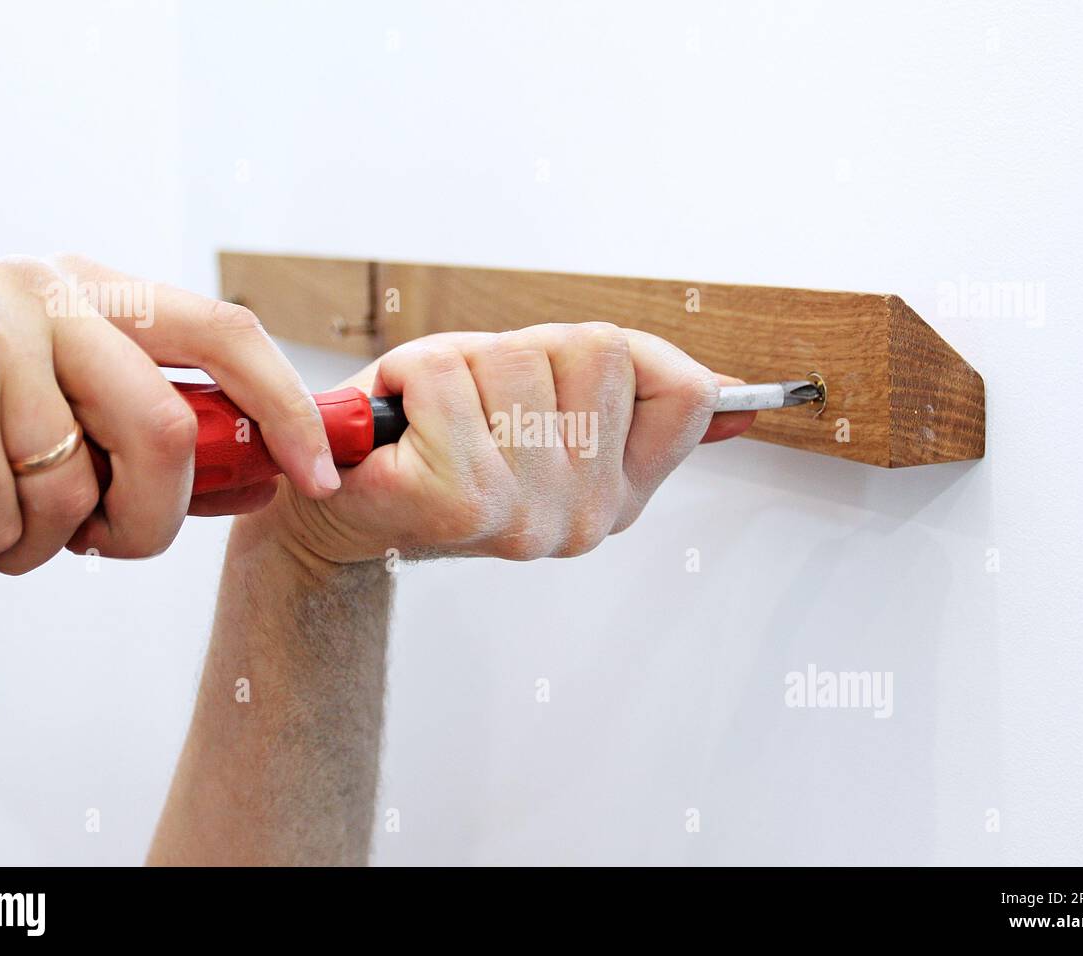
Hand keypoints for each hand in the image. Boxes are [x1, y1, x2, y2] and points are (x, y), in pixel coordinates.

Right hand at [0, 254, 338, 573]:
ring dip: (31, 542)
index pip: (225, 332)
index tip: (318, 474)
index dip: (286, 408)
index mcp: (90, 291)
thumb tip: (260, 477)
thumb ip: (143, 431)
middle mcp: (42, 294)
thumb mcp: (56, 404)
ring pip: (72, 493)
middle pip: (165, 433)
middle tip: (106, 543)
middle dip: (148, 521)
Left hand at [264, 322, 754, 565]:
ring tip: (436, 415)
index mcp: (619, 496)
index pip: (681, 387)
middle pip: (594, 349)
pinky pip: (446, 373)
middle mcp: (586, 517)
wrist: (342, 504)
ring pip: (517, 355)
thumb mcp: (551, 408)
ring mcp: (527, 515)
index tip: (558, 384)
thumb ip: (640, 397)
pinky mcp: (457, 501)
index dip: (618, 360)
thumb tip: (741, 401)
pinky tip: (402, 425)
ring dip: (461, 363)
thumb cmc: (439, 441)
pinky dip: (410, 375)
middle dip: (522, 352)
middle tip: (477, 403)